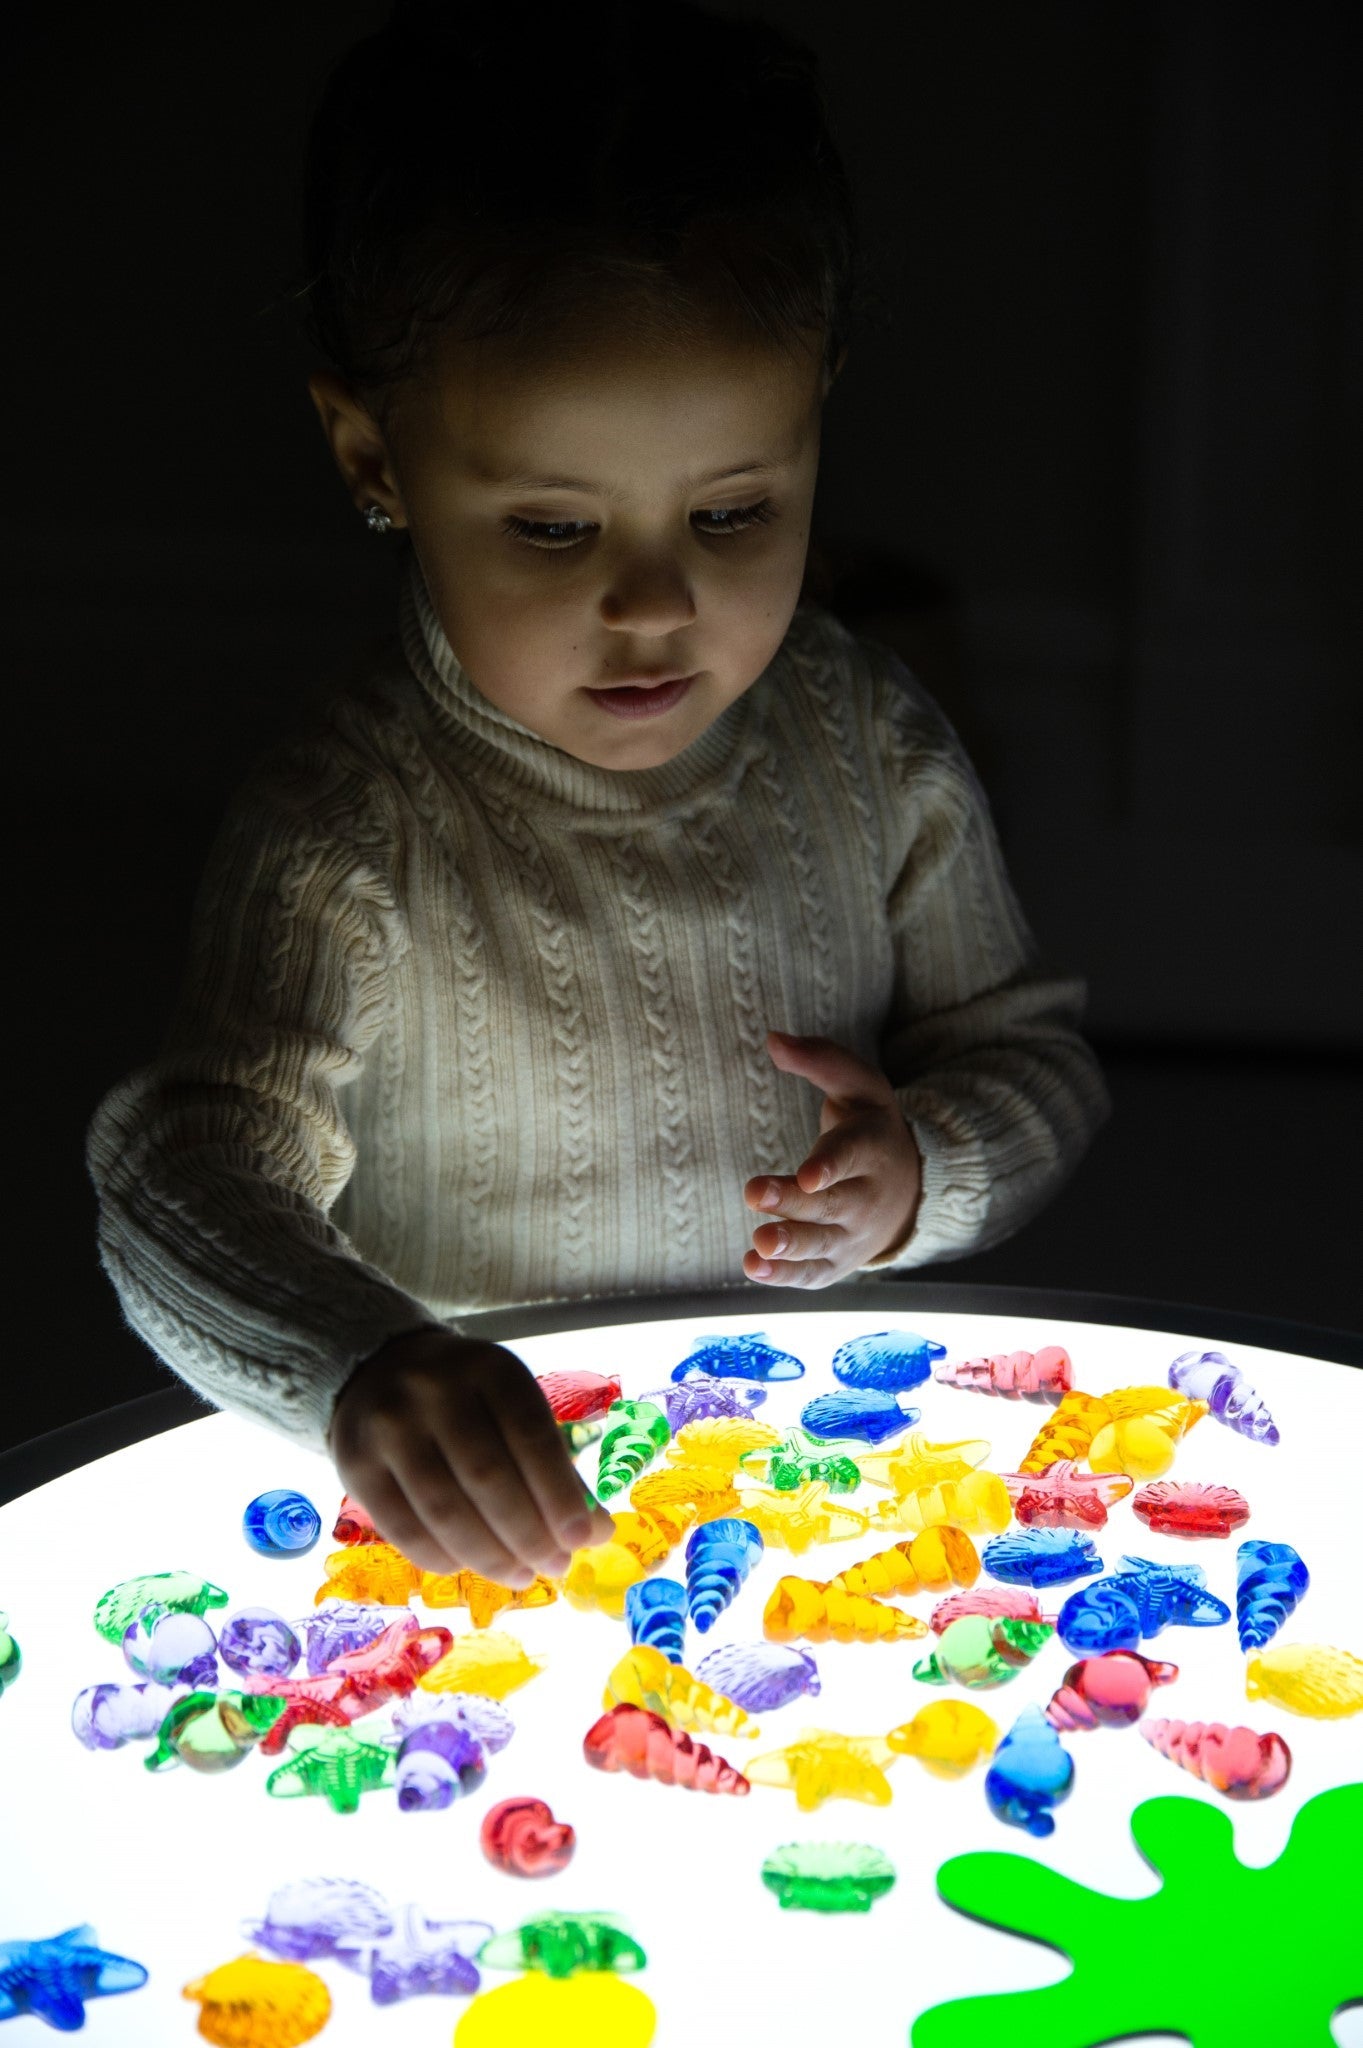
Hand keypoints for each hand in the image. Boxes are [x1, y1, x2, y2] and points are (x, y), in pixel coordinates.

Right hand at [327, 1327, 616, 1583]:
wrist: (377, 1372)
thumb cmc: (466, 1399)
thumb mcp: (512, 1407)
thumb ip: (552, 1465)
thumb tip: (596, 1533)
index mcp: (489, 1368)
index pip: (531, 1435)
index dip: (559, 1493)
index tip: (581, 1538)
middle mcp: (435, 1390)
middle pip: (488, 1478)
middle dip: (528, 1534)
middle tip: (553, 1567)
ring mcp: (389, 1427)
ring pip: (445, 1510)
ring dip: (490, 1556)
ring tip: (520, 1575)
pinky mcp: (356, 1466)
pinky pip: (405, 1529)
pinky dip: (443, 1559)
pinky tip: (468, 1566)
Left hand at [743, 1031, 922, 1287]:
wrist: (910, 1188)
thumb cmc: (871, 1126)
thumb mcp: (859, 1084)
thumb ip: (819, 1060)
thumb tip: (772, 1038)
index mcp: (873, 1149)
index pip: (852, 1156)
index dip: (830, 1165)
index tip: (807, 1175)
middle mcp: (867, 1197)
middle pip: (831, 1204)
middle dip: (794, 1203)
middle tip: (754, 1193)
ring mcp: (854, 1236)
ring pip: (822, 1244)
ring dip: (790, 1245)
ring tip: (758, 1244)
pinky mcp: (838, 1262)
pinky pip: (813, 1273)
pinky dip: (786, 1275)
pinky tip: (753, 1267)